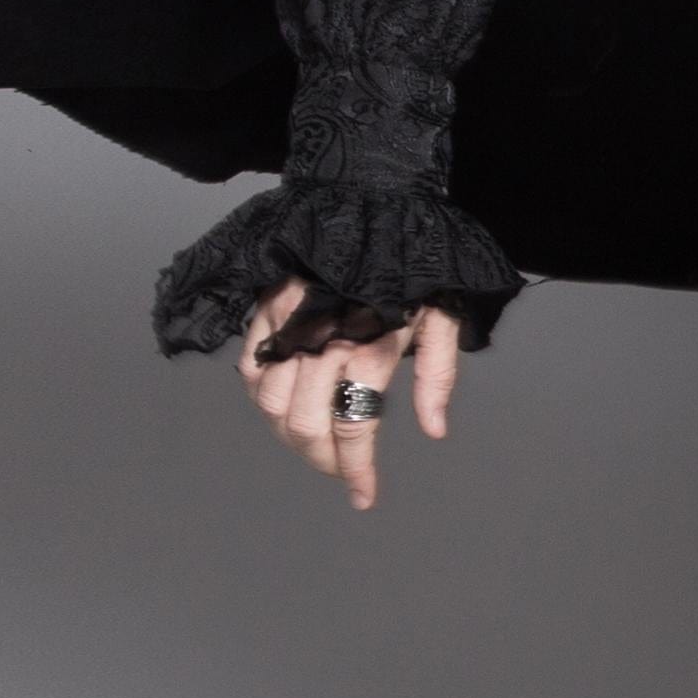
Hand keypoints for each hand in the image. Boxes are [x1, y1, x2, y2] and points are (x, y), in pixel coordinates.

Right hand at [237, 280, 458, 509]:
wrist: (375, 201)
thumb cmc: (416, 262)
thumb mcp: (445, 316)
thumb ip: (439, 376)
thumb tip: (433, 431)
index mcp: (371, 346)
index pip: (354, 427)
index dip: (356, 470)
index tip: (362, 496)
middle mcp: (325, 341)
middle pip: (306, 426)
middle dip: (323, 460)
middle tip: (341, 470)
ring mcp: (290, 325)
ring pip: (272, 406)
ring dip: (291, 435)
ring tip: (316, 441)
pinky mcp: (266, 309)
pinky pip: (251, 369)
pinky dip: (263, 396)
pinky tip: (286, 403)